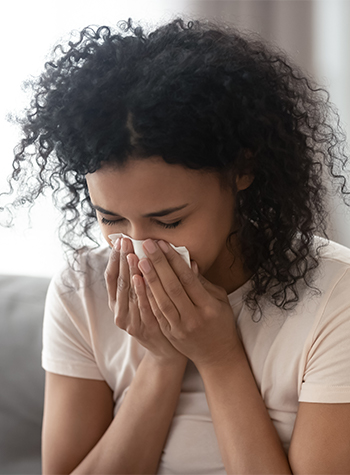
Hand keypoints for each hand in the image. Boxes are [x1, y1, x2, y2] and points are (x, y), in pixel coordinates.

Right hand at [104, 237, 186, 365]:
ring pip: (128, 293)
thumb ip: (146, 277)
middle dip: (122, 259)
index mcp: (118, 302)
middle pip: (118, 281)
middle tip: (125, 241)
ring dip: (130, 272)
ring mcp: (129, 322)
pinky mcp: (141, 330)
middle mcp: (119, 312)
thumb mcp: (147, 298)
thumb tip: (152, 249)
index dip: (114, 258)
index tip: (119, 240)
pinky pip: (140, 307)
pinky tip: (140, 278)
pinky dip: (140, 292)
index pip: (111, 276)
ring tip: (132, 254)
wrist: (167, 350)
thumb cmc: (159, 318)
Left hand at [138, 239, 240, 368]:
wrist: (217, 355)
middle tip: (147, 246)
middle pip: (172, 287)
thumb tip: (188, 262)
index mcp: (209, 306)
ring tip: (138, 260)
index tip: (163, 244)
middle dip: (158, 264)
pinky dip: (147, 297)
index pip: (188, 279)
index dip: (174, 261)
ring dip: (148, 279)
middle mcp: (194, 317)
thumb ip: (203, 283)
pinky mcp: (169, 334)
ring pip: (161, 301)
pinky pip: (156, 313)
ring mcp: (180, 328)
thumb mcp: (219, 300)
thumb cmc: (220, 322)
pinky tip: (138, 282)